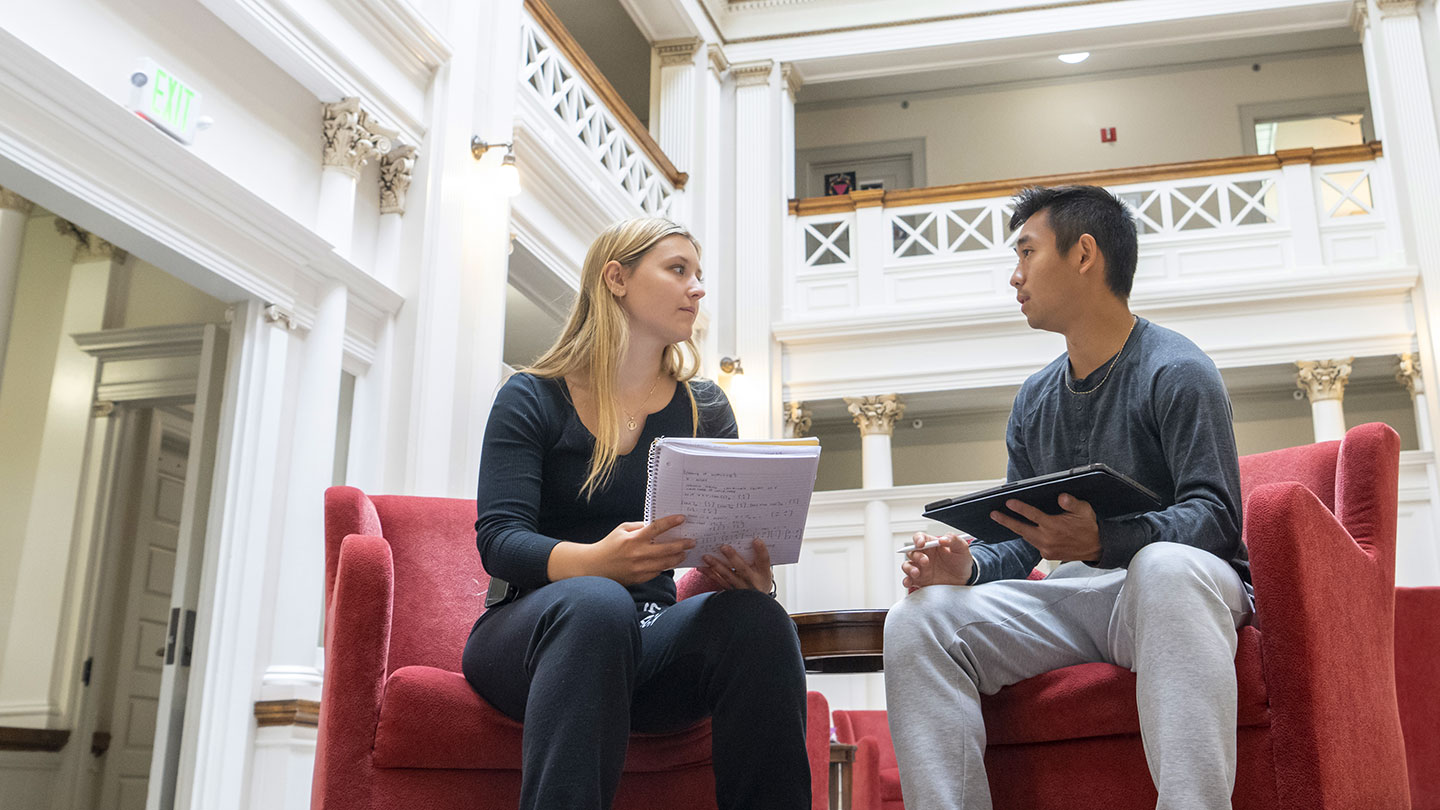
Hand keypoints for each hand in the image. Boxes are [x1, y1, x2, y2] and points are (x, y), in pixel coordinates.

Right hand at [549, 514, 694, 585]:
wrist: (595, 567)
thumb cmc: (609, 545)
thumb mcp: (622, 530)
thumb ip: (640, 527)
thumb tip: (658, 525)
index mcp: (633, 539)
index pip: (656, 528)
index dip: (671, 522)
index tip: (682, 518)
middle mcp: (638, 554)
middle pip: (666, 549)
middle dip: (682, 544)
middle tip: (692, 541)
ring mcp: (639, 568)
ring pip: (666, 563)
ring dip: (678, 557)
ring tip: (685, 552)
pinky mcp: (640, 579)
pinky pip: (658, 572)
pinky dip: (666, 566)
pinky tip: (672, 561)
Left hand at [700, 538, 773, 592]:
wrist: (755, 601)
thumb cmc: (759, 578)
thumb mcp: (763, 569)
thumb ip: (757, 556)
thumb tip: (749, 538)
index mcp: (763, 573)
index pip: (764, 561)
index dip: (761, 550)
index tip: (756, 540)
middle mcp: (752, 581)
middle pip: (743, 569)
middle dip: (733, 558)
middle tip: (724, 547)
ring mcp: (740, 587)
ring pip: (727, 575)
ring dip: (716, 565)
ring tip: (706, 556)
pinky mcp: (729, 590)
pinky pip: (718, 581)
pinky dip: (709, 573)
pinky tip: (701, 567)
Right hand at [901, 532, 973, 589]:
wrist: (965, 579)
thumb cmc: (961, 561)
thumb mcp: (962, 548)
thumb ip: (954, 540)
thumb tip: (943, 539)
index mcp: (931, 545)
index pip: (919, 538)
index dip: (917, 539)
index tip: (921, 544)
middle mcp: (923, 555)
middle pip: (911, 552)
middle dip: (916, 556)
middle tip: (925, 561)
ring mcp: (921, 568)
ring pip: (907, 565)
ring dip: (909, 568)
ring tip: (916, 573)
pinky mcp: (920, 581)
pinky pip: (909, 580)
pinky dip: (906, 581)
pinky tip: (909, 582)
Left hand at [989, 493, 1100, 561]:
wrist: (1095, 548)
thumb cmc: (1088, 526)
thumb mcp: (1084, 511)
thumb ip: (1072, 503)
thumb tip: (1061, 496)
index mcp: (1054, 527)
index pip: (1033, 515)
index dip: (1019, 508)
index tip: (1008, 502)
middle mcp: (1048, 539)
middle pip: (1021, 529)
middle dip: (1006, 521)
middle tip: (993, 514)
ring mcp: (1046, 549)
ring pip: (1026, 537)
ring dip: (1014, 528)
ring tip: (1002, 518)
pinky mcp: (1047, 555)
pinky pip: (1033, 543)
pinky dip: (1026, 535)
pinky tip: (1021, 528)